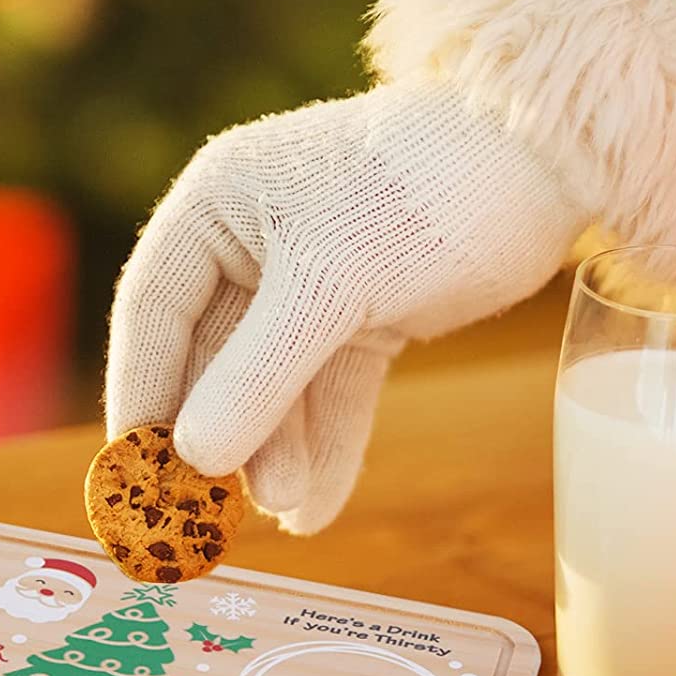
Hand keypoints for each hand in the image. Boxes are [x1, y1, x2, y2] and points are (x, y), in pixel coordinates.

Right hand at [105, 81, 583, 532]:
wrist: (543, 162)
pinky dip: (328, 441)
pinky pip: (332, 385)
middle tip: (213, 512)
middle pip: (214, 354)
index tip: (132, 469)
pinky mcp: (366, 307)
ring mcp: (311, 277)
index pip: (153, 308)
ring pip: (276, 379)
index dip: (140, 390)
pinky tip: (319, 506)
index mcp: (217, 204)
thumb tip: (192, 458)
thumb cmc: (420, 193)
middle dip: (223, 433)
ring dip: (278, 449)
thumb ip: (256, 374)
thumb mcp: (328, 286)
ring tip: (288, 513)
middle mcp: (252, 239)